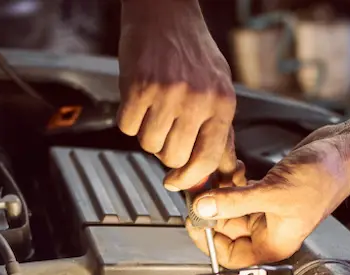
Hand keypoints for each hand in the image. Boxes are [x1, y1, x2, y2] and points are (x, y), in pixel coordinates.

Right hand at [117, 0, 237, 189]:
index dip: (189, 178)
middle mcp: (198, 100)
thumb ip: (219, 131)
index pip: (208, 159)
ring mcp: (168, 94)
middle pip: (174, 157)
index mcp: (222, 103)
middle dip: (165, 151)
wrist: (164, 12)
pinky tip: (138, 99)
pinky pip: (127, 127)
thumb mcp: (218, 88)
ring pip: (149, 145)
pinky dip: (129, 119)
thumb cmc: (192, 51)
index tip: (177, 182)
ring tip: (153, 108)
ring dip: (146, 134)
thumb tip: (219, 170)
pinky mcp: (139, 88)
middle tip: (164, 130)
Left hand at [187, 133, 349, 267]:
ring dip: (222, 191)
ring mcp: (268, 212)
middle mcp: (270, 232)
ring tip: (220, 175)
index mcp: (274, 244)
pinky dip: (233, 181)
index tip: (195, 219)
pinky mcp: (268, 192)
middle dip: (213, 208)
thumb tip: (203, 209)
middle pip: (226, 230)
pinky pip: (240, 192)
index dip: (209, 240)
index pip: (230, 256)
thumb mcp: (273, 193)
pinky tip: (234, 168)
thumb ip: (235, 202)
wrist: (345, 152)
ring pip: (231, 208)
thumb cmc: (325, 178)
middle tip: (200, 190)